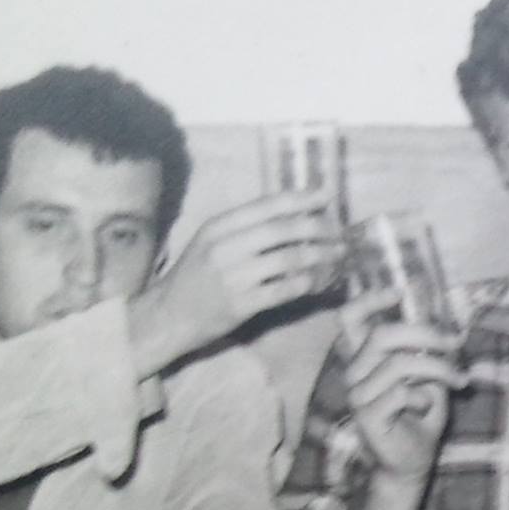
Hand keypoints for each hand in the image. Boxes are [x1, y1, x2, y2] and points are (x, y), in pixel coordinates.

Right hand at [130, 189, 343, 373]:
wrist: (168, 314)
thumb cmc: (196, 275)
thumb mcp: (211, 242)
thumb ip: (245, 228)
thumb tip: (293, 212)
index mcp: (218, 226)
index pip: (266, 206)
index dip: (300, 199)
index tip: (328, 195)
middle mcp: (224, 247)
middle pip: (282, 230)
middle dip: (318, 229)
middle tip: (341, 233)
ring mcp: (233, 276)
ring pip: (289, 260)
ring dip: (320, 256)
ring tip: (338, 256)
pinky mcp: (241, 304)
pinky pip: (285, 290)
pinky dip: (307, 283)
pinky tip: (319, 281)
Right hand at [338, 290, 465, 481]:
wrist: (412, 462)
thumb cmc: (420, 416)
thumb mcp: (430, 378)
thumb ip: (430, 354)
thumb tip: (449, 332)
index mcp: (366, 357)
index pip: (350, 319)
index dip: (369, 300)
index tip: (398, 293)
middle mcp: (355, 372)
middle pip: (382, 335)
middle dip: (425, 334)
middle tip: (454, 344)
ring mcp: (357, 395)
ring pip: (399, 364)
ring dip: (438, 369)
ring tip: (457, 380)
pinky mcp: (367, 416)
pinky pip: (400, 393)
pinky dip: (424, 396)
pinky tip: (427, 407)